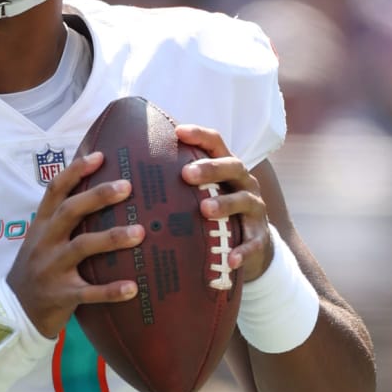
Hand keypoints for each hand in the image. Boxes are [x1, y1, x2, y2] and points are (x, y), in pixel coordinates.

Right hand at [6, 152, 142, 336]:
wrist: (15, 310)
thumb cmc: (38, 268)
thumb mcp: (41, 238)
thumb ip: (62, 217)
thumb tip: (98, 188)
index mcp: (42, 225)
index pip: (55, 190)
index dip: (75, 171)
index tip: (100, 156)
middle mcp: (45, 242)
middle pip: (70, 212)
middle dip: (98, 197)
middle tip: (127, 186)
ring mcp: (52, 269)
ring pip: (81, 247)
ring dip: (112, 238)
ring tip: (140, 232)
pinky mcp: (61, 295)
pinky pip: (88, 292)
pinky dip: (111, 290)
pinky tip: (133, 287)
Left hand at [176, 126, 272, 283]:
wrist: (252, 244)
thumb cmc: (216, 212)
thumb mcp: (202, 193)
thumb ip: (178, 180)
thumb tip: (130, 166)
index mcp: (227, 168)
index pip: (216, 143)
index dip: (199, 135)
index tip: (177, 132)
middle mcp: (244, 183)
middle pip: (233, 167)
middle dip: (210, 169)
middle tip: (186, 174)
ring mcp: (255, 209)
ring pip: (244, 201)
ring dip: (225, 204)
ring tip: (205, 209)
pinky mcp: (261, 237)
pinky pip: (254, 243)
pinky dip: (243, 250)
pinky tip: (231, 259)